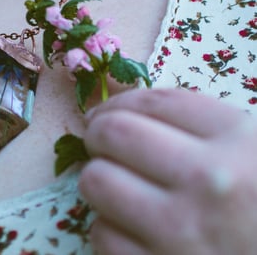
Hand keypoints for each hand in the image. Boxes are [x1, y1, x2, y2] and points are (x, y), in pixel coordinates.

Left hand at [79, 88, 256, 254]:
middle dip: (98, 134)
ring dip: (98, 179)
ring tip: (115, 184)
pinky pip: (103, 234)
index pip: (156, 103)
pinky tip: (128, 228)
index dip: (120, 102)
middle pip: (114, 134)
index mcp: (242, 143)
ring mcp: (182, 231)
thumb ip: (207, 129)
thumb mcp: (256, 156)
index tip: (107, 112)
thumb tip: (131, 113)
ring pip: (97, 181)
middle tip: (102, 143)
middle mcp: (210, 182)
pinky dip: (108, 228)